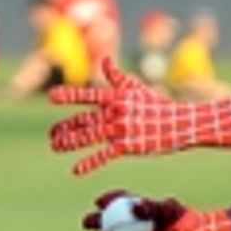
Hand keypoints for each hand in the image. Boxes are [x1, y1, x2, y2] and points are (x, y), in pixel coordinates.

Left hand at [49, 57, 182, 174]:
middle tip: (51, 134)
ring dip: (70, 142)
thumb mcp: (137, 88)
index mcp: (116, 97)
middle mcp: (115, 112)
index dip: (69, 95)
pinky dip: (89, 163)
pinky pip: (104, 155)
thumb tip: (105, 60)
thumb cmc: (158, 105)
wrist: (180, 123)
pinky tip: (76, 170)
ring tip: (55, 146)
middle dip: (64, 127)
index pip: (88, 95)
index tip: (52, 96)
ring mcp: (120, 129)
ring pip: (88, 136)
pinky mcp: (127, 146)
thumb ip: (117, 77)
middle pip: (83, 120)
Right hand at [81, 191, 230, 230]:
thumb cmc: (184, 218)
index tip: (100, 201)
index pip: (118, 202)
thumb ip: (152, 207)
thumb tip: (135, 207)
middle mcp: (135, 225)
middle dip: (96, 222)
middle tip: (88, 223)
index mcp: (139, 209)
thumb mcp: (169, 209)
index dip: (107, 201)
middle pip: (109, 222)